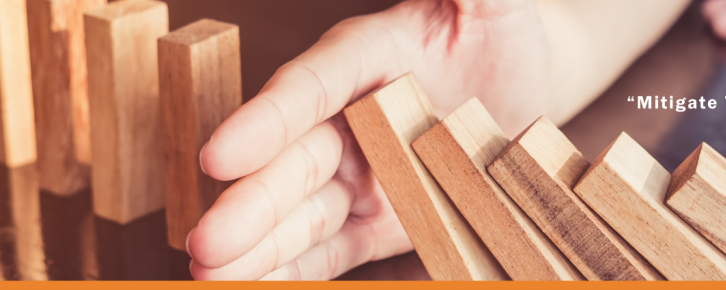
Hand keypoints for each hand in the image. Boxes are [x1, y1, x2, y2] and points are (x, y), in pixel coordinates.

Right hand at [187, 0, 550, 279]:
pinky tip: (251, 285)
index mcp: (364, 57)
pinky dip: (294, 270)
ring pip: (302, 214)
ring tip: (208, 274)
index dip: (264, 122)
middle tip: (204, 240)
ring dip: (257, 248)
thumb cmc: (501, 37)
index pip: (307, 87)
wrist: (521, 90)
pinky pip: (332, 249)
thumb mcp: (491, 4)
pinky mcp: (378, 220)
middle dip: (249, 205)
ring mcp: (361, 174)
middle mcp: (349, 118)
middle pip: (293, 162)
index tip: (219, 156)